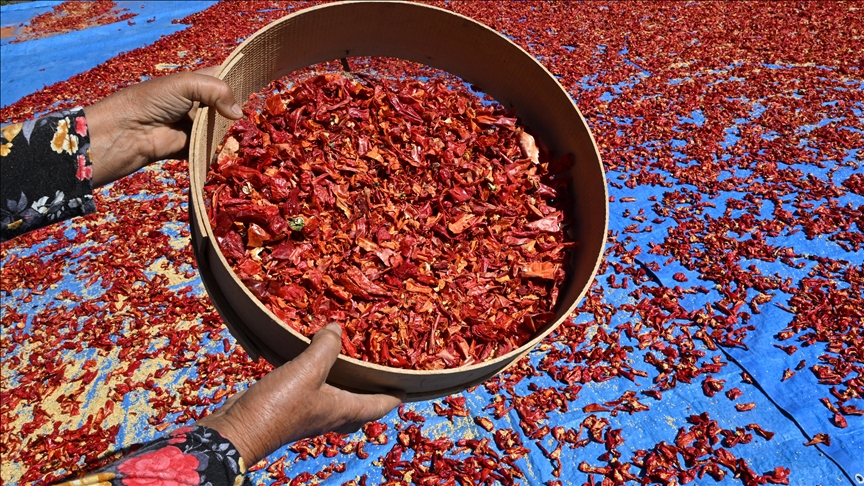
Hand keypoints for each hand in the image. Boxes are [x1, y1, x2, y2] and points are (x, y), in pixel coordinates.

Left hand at [83, 67, 241, 186]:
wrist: (127, 133)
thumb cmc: (152, 101)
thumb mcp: (185, 84)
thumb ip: (217, 91)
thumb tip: (239, 114)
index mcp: (196, 82)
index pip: (224, 77)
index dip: (240, 79)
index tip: (260, 82)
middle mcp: (198, 103)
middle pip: (227, 105)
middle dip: (239, 109)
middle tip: (256, 113)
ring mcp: (196, 126)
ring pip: (223, 128)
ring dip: (231, 131)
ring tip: (247, 132)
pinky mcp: (193, 148)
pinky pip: (213, 148)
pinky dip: (220, 150)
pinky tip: (232, 148)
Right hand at [195, 323, 403, 465]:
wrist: (238, 430)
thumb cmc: (278, 406)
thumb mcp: (307, 370)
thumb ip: (326, 348)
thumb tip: (336, 329)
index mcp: (341, 410)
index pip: (378, 406)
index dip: (394, 397)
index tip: (407, 390)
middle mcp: (328, 416)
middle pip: (359, 409)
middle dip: (372, 396)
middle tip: (381, 379)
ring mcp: (308, 414)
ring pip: (336, 402)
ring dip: (346, 388)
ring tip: (351, 369)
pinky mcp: (289, 409)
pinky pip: (313, 394)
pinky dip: (320, 381)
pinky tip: (312, 367)